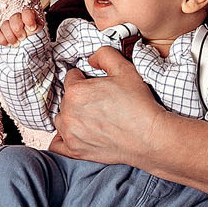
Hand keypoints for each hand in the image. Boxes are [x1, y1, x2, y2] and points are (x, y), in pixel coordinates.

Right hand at [0, 10, 41, 46]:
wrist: (28, 55)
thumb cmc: (35, 44)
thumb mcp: (41, 36)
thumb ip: (37, 29)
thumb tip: (30, 28)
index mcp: (30, 18)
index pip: (27, 11)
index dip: (28, 19)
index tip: (32, 29)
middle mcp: (18, 20)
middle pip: (14, 17)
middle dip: (18, 30)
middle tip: (23, 38)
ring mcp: (8, 27)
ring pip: (5, 25)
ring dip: (11, 37)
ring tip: (17, 44)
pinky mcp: (0, 35)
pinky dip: (2, 40)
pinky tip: (8, 45)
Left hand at [49, 47, 167, 167]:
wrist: (149, 137)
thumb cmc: (138, 106)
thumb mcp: (125, 69)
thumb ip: (104, 55)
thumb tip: (92, 58)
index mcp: (76, 92)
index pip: (71, 77)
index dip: (84, 78)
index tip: (95, 85)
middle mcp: (69, 113)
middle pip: (66, 99)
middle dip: (79, 98)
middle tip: (99, 102)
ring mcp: (70, 134)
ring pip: (62, 119)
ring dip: (71, 116)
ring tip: (91, 118)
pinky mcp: (75, 151)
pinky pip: (57, 144)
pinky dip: (63, 139)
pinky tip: (76, 134)